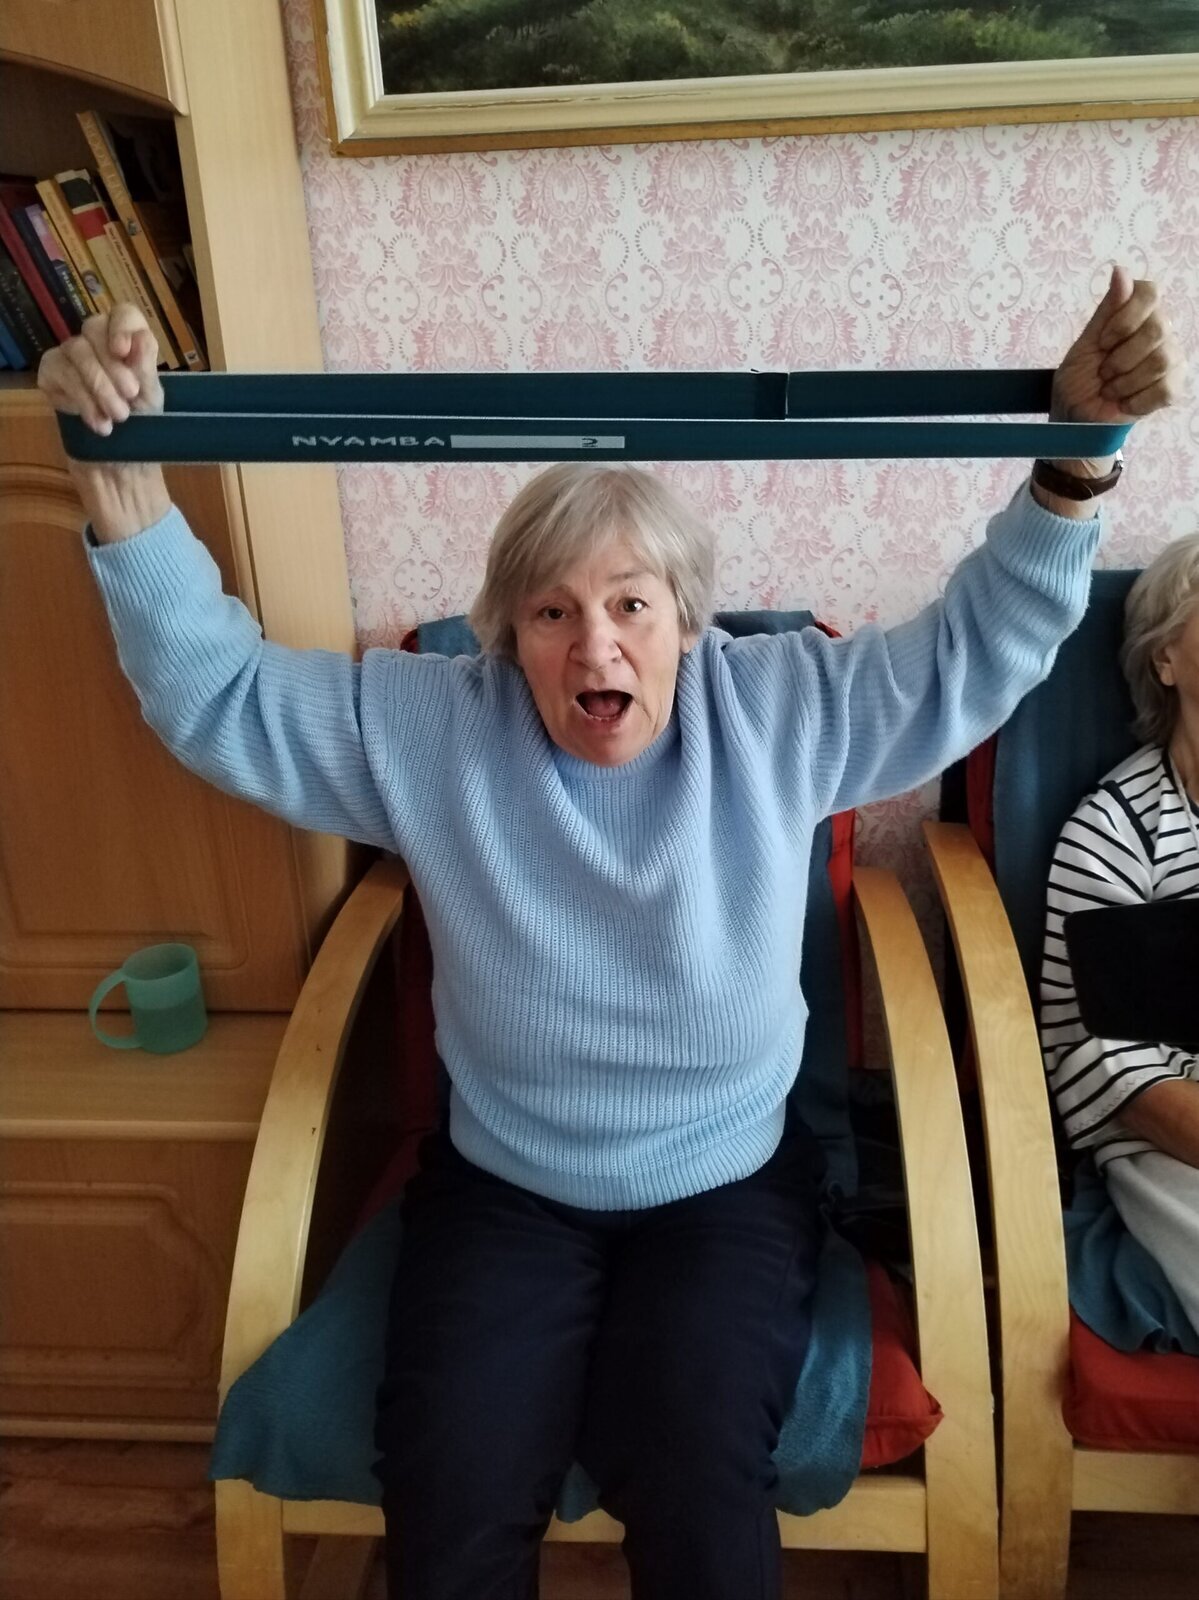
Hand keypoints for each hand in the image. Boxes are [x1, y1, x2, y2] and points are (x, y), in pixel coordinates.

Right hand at [37, 303, 163, 436]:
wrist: (119, 444)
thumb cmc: (140, 412)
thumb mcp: (151, 394)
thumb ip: (146, 366)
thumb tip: (141, 337)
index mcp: (125, 336)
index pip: (122, 313)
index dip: (121, 327)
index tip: (123, 351)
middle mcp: (95, 337)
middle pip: (94, 328)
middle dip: (113, 366)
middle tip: (130, 396)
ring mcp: (69, 351)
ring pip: (76, 350)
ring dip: (100, 387)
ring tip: (117, 415)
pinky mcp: (50, 370)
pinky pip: (61, 374)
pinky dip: (82, 400)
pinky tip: (97, 420)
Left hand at [1049, 266, 1183, 476]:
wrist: (1077, 420)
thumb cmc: (1079, 380)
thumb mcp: (1085, 343)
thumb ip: (1107, 310)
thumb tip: (1121, 270)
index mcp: (1138, 314)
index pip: (1149, 292)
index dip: (1125, 318)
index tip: (1103, 342)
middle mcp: (1160, 331)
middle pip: (1158, 327)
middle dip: (1121, 356)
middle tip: (1103, 373)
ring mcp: (1170, 358)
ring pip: (1162, 359)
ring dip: (1126, 381)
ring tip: (1110, 389)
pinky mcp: (1172, 387)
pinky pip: (1166, 388)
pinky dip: (1137, 399)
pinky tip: (1124, 402)